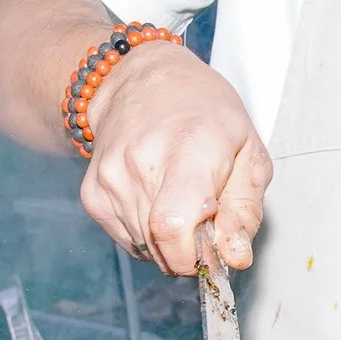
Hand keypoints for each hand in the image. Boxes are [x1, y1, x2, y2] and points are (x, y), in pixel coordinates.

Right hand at [80, 41, 272, 274]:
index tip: (213, 248)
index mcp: (187, 150)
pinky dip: (147, 235)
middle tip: (205, 222)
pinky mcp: (92, 195)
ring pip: (146, 249)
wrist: (139, 80)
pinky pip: (126, 240)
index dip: (195, 255)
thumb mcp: (248, 149)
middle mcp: (140, 165)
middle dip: (191, 252)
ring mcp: (110, 180)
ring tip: (182, 202)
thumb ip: (245, 209)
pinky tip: (157, 200)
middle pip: (162, 247)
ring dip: (170, 244)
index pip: (173, 226)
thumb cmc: (203, 110)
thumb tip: (235, 258)